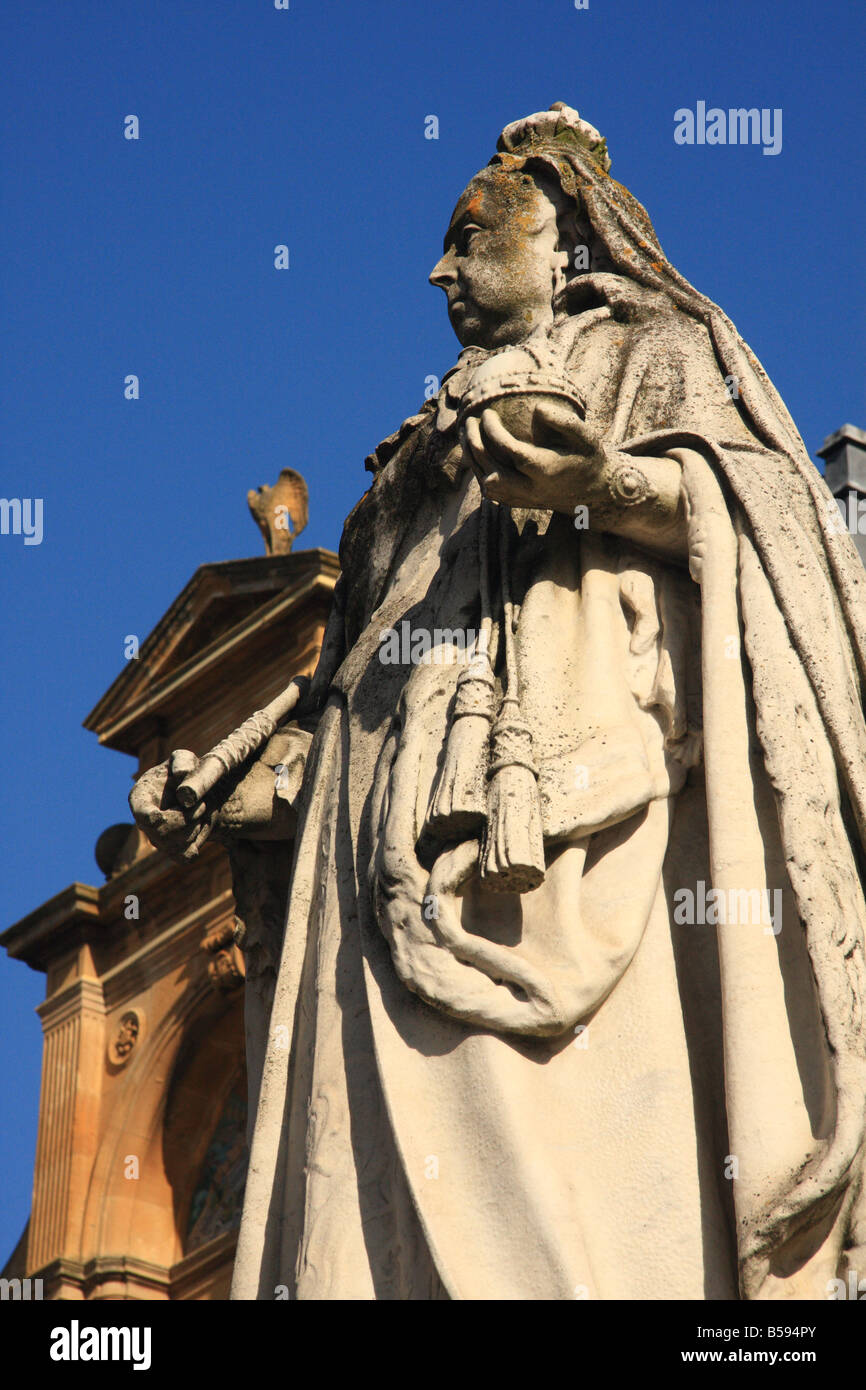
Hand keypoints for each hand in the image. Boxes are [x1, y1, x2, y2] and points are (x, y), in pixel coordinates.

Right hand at [130, 754, 215, 861]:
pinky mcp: (173, 851)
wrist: (201, 790)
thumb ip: (183, 763)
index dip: (157, 818)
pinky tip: (202, 826)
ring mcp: (157, 839)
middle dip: (187, 819)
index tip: (179, 808)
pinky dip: (199, 842)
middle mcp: (144, 822)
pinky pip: (185, 857)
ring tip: (203, 810)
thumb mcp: (186, 759)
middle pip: (161, 834)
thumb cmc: (188, 771)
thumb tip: (182, 781)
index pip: (142, 816)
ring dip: (196, 828)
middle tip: (203, 804)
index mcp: (140, 797)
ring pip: (176, 846)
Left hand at [462, 399, 602, 513]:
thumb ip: (563, 421)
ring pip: (486, 484)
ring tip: (468, 432)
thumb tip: (536, 409)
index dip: (493, 431)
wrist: (594, 494)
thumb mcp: (585, 436)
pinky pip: (489, 491)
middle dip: (475, 444)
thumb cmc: (588, 459)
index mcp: (546, 470)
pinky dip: (478, 470)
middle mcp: (531, 489)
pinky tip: (476, 450)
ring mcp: (523, 500)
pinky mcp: (517, 503)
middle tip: (470, 420)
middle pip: (491, 471)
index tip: (487, 413)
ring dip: (473, 458)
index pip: (509, 450)